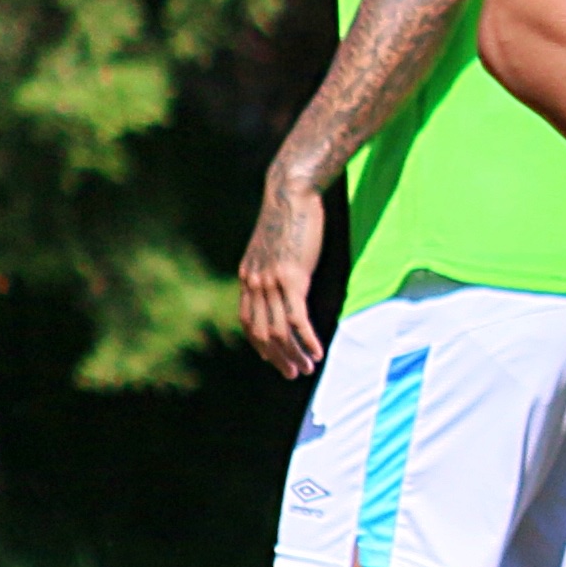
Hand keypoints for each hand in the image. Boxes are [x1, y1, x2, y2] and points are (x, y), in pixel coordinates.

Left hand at [239, 174, 327, 375]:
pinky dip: (307, 340)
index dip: (260, 345)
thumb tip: (284, 281)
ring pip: (278, 330)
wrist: (290, 193)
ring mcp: (271, 282)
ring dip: (293, 354)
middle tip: (294, 373)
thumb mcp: (274, 246)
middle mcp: (254, 283)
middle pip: (261, 332)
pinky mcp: (291, 278)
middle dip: (278, 357)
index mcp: (247, 277)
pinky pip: (297, 319)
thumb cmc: (288, 216)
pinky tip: (318, 352)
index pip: (247, 322)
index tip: (275, 359)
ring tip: (308, 367)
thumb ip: (273, 267)